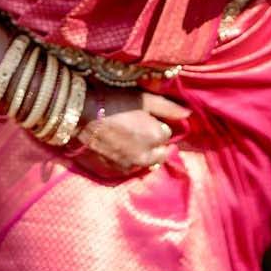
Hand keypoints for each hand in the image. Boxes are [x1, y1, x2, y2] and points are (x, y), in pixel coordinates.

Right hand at [74, 83, 190, 176]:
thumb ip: (168, 107)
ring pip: (146, 162)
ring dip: (144, 154)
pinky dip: (129, 160)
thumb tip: (189, 113)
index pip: (166, 133)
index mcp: (156, 137)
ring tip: (129, 139)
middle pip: (160, 153)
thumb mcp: (144, 99)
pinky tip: (120, 149)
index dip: (157, 124)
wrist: (81, 115)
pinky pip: (130, 168)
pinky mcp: (115, 170)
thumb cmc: (114, 102)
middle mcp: (146, 156)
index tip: (146, 118)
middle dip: (155, 143)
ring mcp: (130, 166)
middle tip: (139, 129)